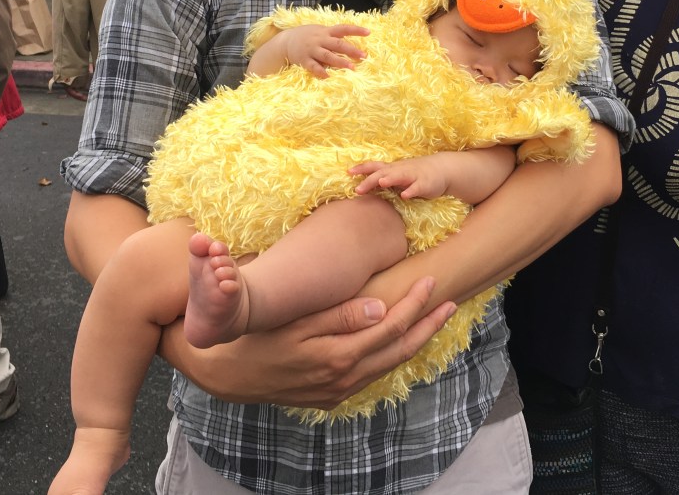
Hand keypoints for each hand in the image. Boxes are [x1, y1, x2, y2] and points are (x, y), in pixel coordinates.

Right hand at [166, 276, 455, 408]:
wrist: (227, 374)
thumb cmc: (259, 337)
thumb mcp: (296, 322)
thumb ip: (341, 315)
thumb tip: (382, 308)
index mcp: (339, 356)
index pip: (391, 326)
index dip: (415, 304)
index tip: (431, 282)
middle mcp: (344, 378)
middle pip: (399, 350)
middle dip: (428, 325)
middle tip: (450, 301)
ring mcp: (338, 390)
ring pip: (388, 364)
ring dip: (414, 341)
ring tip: (433, 319)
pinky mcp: (330, 396)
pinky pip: (371, 374)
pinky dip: (390, 355)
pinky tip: (396, 341)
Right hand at [283, 24, 368, 77]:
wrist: (285, 41)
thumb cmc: (308, 36)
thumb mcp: (320, 31)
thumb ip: (334, 37)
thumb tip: (352, 44)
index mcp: (325, 31)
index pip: (343, 28)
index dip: (356, 30)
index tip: (368, 32)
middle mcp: (320, 40)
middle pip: (338, 44)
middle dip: (352, 50)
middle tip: (364, 56)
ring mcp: (312, 50)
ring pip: (327, 56)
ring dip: (340, 62)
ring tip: (351, 67)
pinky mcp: (304, 60)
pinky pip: (313, 66)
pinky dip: (320, 71)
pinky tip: (328, 77)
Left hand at [351, 157, 446, 199]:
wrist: (442, 169)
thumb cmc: (415, 174)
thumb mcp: (398, 175)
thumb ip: (383, 179)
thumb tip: (364, 187)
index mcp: (392, 169)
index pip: (374, 166)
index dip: (362, 168)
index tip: (348, 172)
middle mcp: (400, 170)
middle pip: (383, 173)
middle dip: (370, 180)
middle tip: (357, 190)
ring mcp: (413, 176)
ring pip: (400, 176)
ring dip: (390, 179)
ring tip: (381, 183)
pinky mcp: (425, 184)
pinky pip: (417, 187)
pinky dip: (411, 191)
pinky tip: (405, 196)